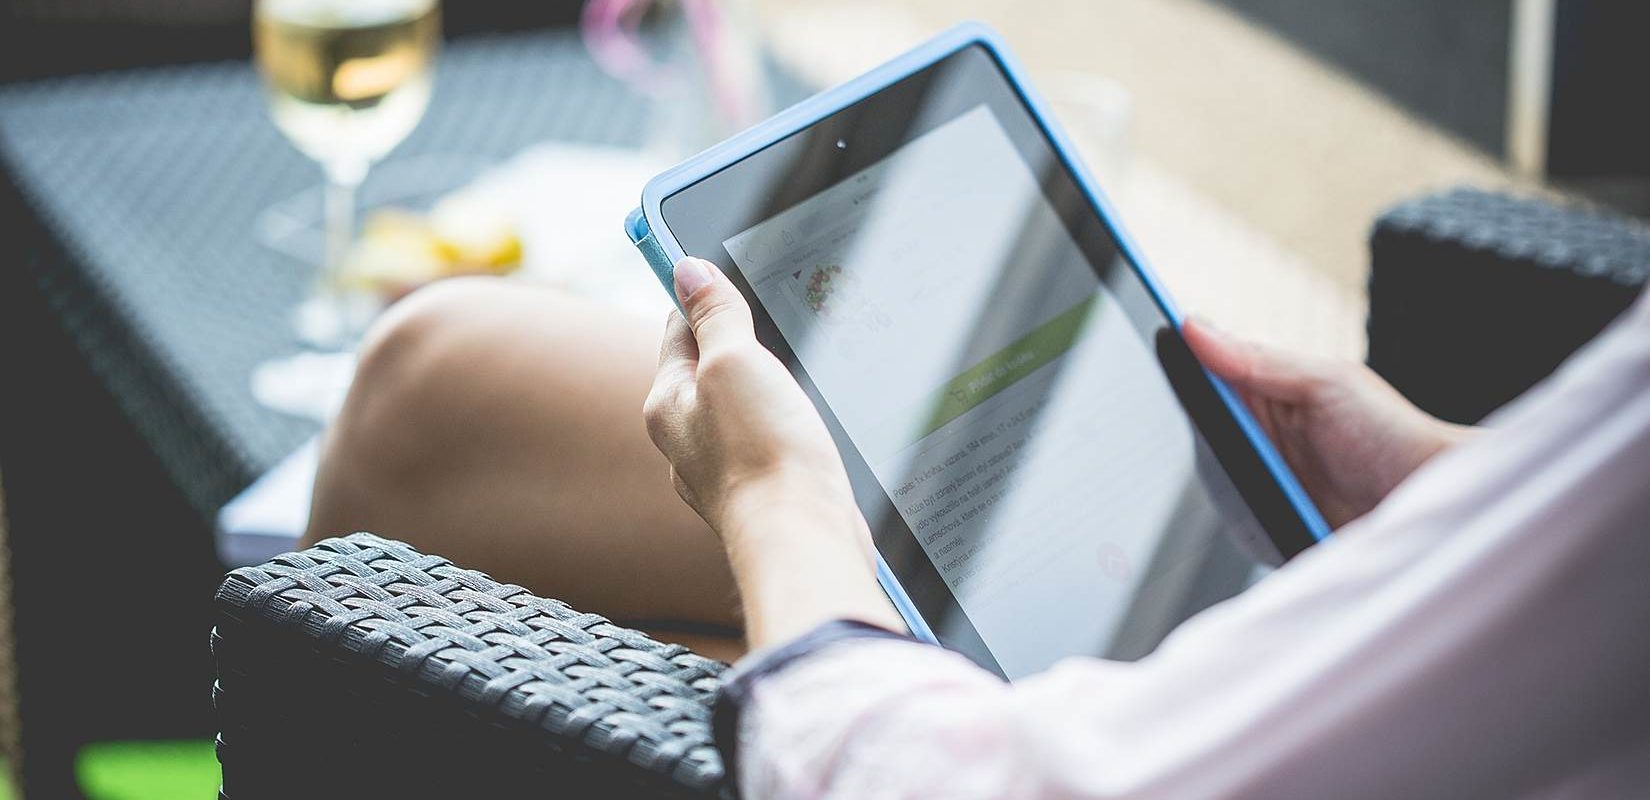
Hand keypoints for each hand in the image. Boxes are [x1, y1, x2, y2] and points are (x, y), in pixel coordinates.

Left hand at [644, 257, 902, 645]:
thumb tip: (688, 268)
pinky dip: (787, 424)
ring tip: (799, 365)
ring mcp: (726, 470)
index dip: (704, 294)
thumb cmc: (762, 456)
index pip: (679, 328)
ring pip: (743, 407)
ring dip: (769, 385)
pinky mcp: (765, 491)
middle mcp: (688, 440)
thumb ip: (713, 315)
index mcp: (668, 403)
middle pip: (711, 368)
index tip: (722, 267)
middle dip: (741, 340)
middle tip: (776, 311)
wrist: (802, 541)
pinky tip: (811, 421)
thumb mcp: (733, 363)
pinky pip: (770, 441)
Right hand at [1182, 319, 1473, 527]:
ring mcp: (1258, 482)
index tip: (1142, 336)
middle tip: (1222, 430)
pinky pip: (1230, 524)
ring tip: (1258, 474)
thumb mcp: (1325, 383)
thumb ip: (1257, 359)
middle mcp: (1257, 436)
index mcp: (1266, 392)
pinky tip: (1258, 510)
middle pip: (1197, 430)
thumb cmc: (1391, 433)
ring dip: (1220, 478)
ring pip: (1209, 479)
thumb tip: (1193, 327)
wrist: (1429, 504)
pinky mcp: (1265, 526)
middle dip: (1197, 428)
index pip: (1203, 373)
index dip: (1172, 361)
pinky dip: (1237, 518)